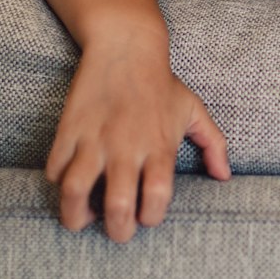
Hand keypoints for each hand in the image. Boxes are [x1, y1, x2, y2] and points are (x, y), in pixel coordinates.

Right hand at [45, 36, 229, 241]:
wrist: (126, 46)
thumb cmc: (162, 83)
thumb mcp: (193, 110)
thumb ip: (213, 145)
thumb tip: (224, 176)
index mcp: (159, 146)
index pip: (155, 198)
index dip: (150, 218)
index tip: (146, 217)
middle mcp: (126, 146)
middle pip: (117, 205)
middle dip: (117, 230)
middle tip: (117, 231)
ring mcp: (94, 138)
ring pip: (75, 190)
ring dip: (75, 214)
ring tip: (81, 218)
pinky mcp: (69, 128)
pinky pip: (55, 167)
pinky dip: (57, 182)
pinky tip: (69, 181)